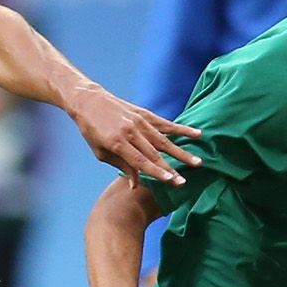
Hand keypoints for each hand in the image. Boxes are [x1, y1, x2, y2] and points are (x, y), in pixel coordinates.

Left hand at [67, 86, 201, 186]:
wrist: (89, 101)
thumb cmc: (92, 131)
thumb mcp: (101, 152)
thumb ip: (121, 166)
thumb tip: (136, 184)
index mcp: (117, 142)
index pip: (140, 161)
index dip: (156, 172)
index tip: (171, 181)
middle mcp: (130, 132)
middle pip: (154, 153)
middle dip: (171, 169)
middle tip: (184, 181)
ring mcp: (139, 121)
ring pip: (164, 140)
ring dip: (181, 152)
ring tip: (197, 162)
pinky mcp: (145, 113)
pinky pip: (166, 123)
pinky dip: (182, 129)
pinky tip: (197, 134)